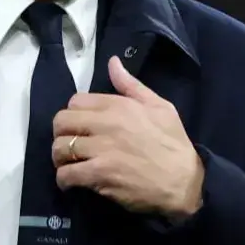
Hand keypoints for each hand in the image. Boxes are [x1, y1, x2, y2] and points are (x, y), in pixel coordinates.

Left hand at [51, 56, 204, 220]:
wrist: (185, 183)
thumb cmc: (173, 144)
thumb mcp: (160, 107)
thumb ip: (131, 85)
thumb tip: (112, 62)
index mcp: (119, 105)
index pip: (75, 101)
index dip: (74, 114)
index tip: (81, 126)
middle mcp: (106, 124)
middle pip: (61, 122)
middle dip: (61, 134)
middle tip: (70, 145)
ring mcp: (101, 150)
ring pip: (59, 148)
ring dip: (60, 158)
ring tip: (70, 164)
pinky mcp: (99, 175)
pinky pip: (66, 174)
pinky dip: (64, 180)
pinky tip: (72, 182)